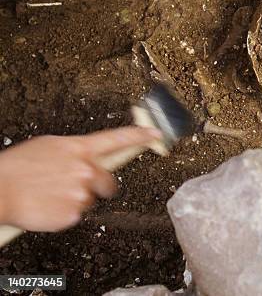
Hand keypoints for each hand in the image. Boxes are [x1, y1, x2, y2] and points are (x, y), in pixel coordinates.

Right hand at [0, 127, 160, 231]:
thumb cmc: (17, 167)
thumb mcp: (50, 147)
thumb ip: (75, 151)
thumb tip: (87, 156)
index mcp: (80, 149)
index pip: (118, 139)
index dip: (140, 136)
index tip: (156, 135)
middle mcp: (85, 170)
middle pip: (108, 181)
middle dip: (98, 184)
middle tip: (76, 185)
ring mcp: (81, 193)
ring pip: (90, 199)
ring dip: (77, 198)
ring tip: (52, 193)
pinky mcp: (72, 215)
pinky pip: (76, 215)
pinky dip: (64, 212)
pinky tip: (48, 204)